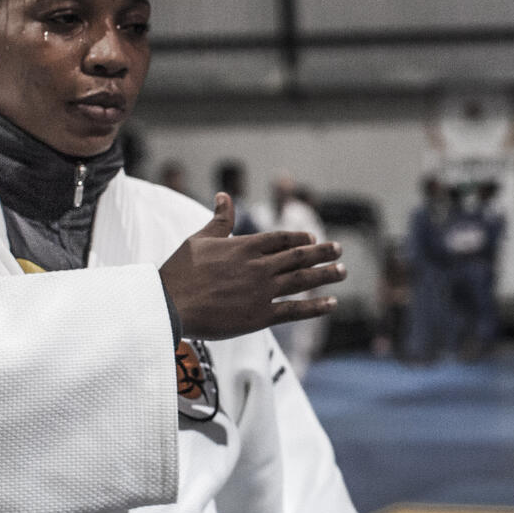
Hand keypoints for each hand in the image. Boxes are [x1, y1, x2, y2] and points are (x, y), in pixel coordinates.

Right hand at [159, 193, 344, 340]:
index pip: (281, 238)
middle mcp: (258, 266)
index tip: (313, 237)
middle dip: (322, 252)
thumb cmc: (181, 272)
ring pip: (301, 280)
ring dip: (325, 275)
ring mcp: (262, 291)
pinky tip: (332, 302)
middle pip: (298, 256)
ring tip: (342, 271)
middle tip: (339, 250)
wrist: (171, 304)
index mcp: (245, 246)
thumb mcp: (200, 239)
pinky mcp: (260, 316)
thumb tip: (223, 196)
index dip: (299, 237)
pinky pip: (294, 310)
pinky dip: (315, 306)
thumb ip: (219, 220)